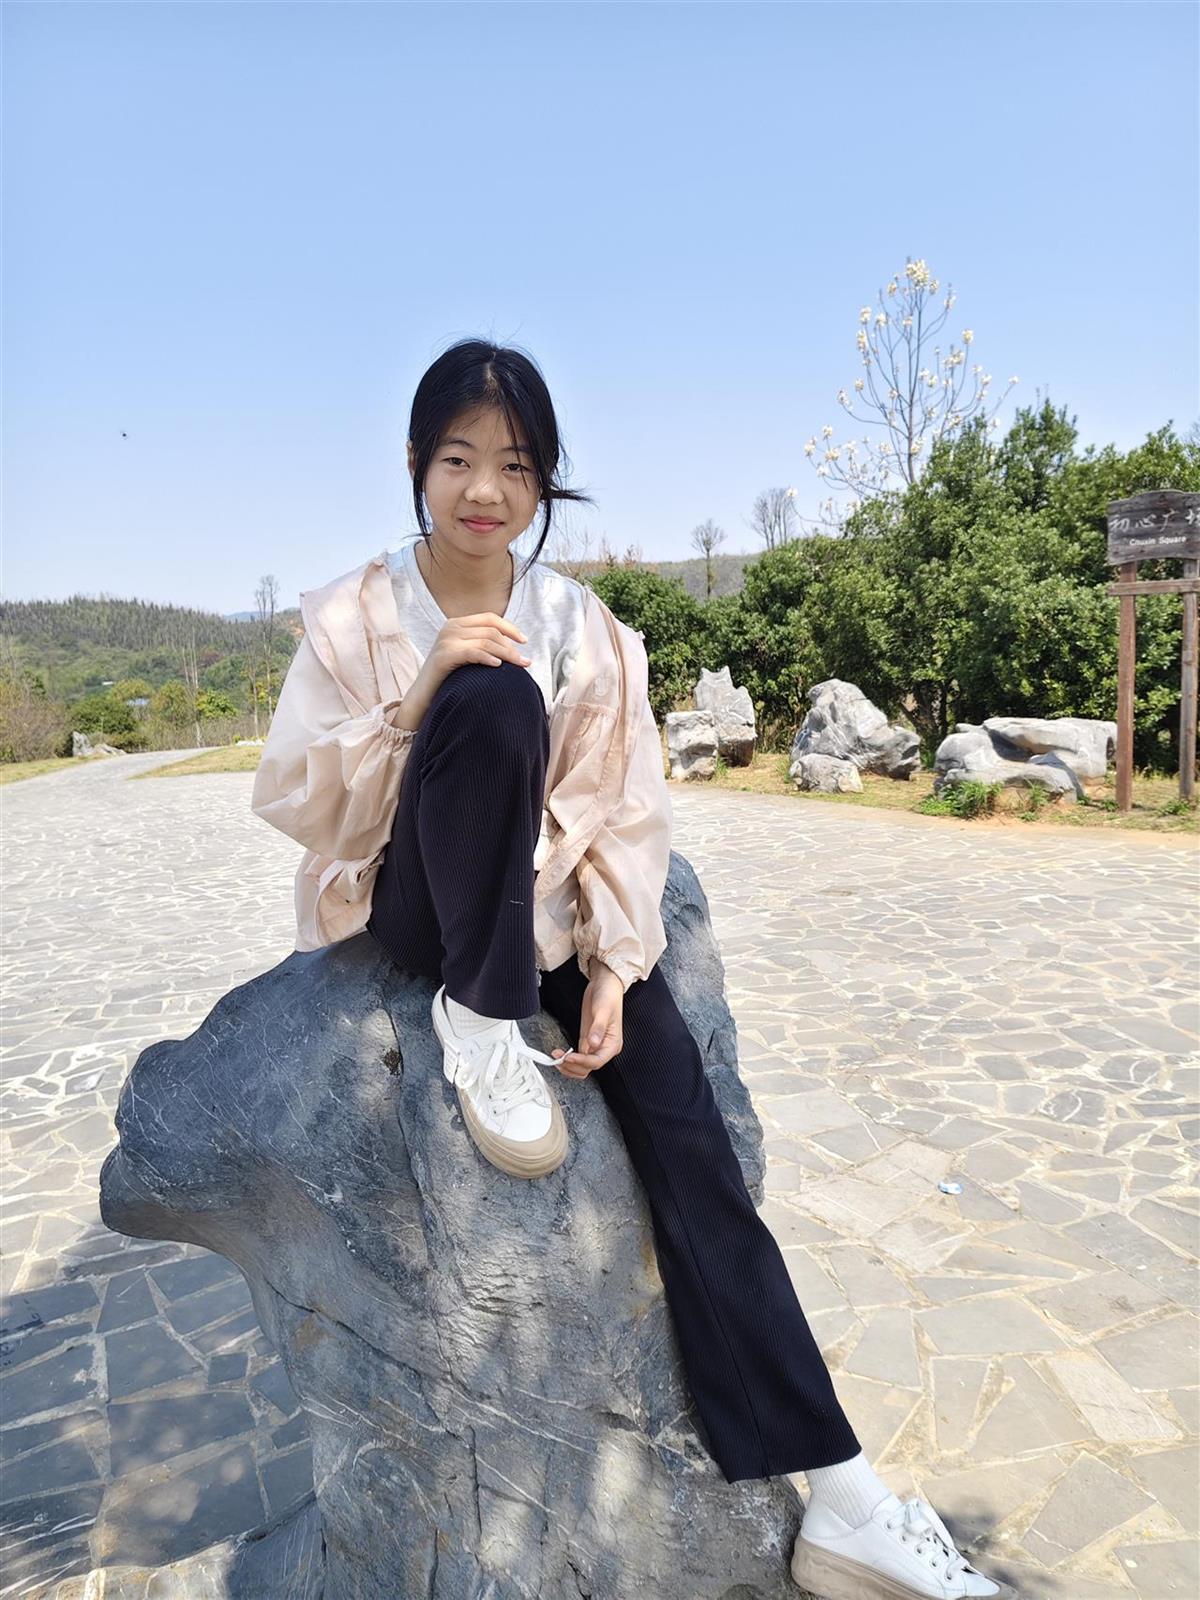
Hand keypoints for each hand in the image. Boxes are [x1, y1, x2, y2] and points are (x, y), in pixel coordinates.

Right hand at [429, 612, 531, 682]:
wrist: (423, 696)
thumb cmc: (449, 678)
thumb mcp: (465, 655)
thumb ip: (482, 644)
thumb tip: (512, 645)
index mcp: (457, 624)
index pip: (490, 618)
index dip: (510, 627)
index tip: (524, 641)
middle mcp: (450, 628)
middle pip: (491, 631)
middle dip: (511, 646)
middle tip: (525, 662)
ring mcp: (446, 640)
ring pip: (486, 641)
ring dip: (506, 654)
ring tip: (519, 666)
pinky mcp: (443, 655)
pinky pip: (473, 652)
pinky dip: (488, 658)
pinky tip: (498, 666)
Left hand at [551, 963, 622, 1077]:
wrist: (604, 984)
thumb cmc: (609, 996)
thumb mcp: (603, 1011)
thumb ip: (598, 1028)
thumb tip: (593, 1043)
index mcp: (612, 1044)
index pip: (596, 1061)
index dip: (582, 1062)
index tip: (568, 1057)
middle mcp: (604, 1047)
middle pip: (588, 1068)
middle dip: (572, 1067)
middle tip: (558, 1060)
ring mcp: (594, 1044)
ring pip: (582, 1066)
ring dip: (569, 1066)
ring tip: (556, 1059)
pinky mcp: (586, 1039)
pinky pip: (577, 1056)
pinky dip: (568, 1058)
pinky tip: (560, 1054)